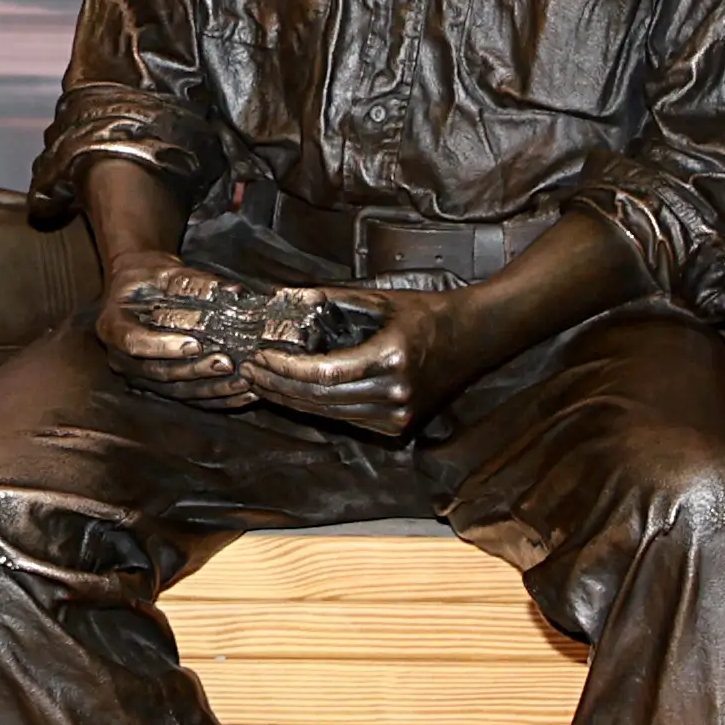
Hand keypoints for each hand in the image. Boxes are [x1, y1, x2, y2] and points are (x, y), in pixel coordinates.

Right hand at [93, 251, 253, 395]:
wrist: (135, 287)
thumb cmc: (146, 276)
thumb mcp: (163, 270)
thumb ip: (195, 282)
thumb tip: (234, 290)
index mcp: (112, 325)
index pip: (134, 342)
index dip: (163, 347)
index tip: (195, 344)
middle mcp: (120, 357)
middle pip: (157, 372)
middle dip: (195, 370)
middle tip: (226, 363)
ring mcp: (138, 375)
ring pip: (174, 390)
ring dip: (210, 389)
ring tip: (241, 381)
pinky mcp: (158, 386)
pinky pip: (187, 397)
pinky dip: (216, 398)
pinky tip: (241, 393)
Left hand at [237, 282, 473, 440]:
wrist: (475, 338)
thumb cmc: (428, 313)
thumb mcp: (381, 299)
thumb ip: (332, 299)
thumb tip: (287, 297)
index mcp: (390, 361)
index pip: (323, 374)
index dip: (285, 369)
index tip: (260, 357)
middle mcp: (394, 395)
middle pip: (320, 399)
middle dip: (278, 386)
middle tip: (248, 370)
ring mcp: (398, 416)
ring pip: (328, 414)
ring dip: (290, 399)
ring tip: (261, 382)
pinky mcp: (397, 427)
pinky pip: (345, 419)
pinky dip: (315, 406)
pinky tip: (292, 393)